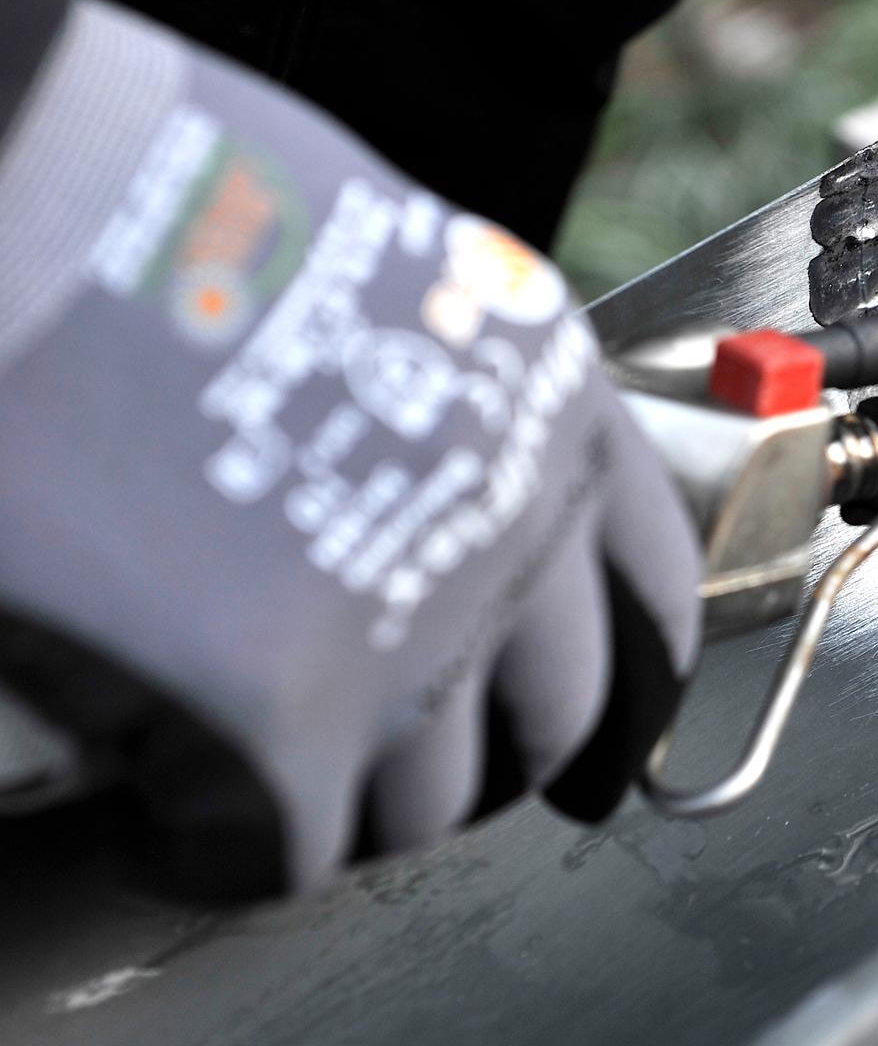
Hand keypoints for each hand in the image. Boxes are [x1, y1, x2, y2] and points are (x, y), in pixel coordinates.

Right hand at [0, 0, 700, 895]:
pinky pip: (278, 855)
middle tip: (410, 776)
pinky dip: (217, 854)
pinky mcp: (283, 724)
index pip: (649, 587)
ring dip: (352, 812)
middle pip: (551, 714)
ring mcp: (413, 629)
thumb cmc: (171, 199)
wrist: (36, 190)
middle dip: (488, 761)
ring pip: (426, 801)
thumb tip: (428, 491)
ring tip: (268, 790)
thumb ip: (445, 397)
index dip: (633, 683)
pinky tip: (165, 826)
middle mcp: (516, 520)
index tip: (606, 751)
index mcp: (549, 399)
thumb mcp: (385, 268)